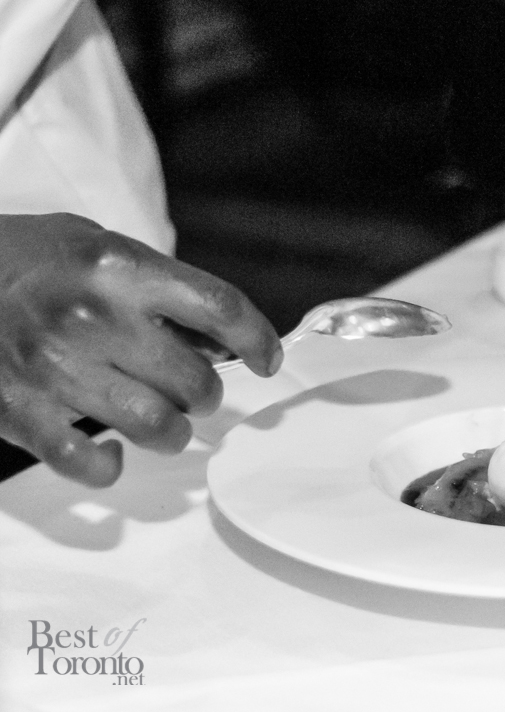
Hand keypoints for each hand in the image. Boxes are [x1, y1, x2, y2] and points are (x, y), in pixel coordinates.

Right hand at [0, 214, 282, 486]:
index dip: (259, 339)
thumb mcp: (106, 250)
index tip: (268, 358)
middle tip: (194, 386)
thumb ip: (167, 291)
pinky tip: (113, 454)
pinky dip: (110, 466)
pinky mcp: (16, 410)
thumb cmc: (35, 259)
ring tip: (164, 419)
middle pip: (195, 380)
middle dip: (206, 390)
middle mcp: (93, 316)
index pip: (220, 308)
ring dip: (172, 429)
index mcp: (121, 267)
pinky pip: (86, 461)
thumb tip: (223, 343)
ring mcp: (53, 367)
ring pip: (157, 425)